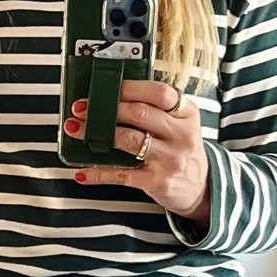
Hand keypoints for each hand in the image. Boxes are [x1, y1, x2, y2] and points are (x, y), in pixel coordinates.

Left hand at [64, 81, 209, 226]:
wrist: (201, 189)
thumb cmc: (182, 151)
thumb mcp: (181, 125)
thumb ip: (157, 110)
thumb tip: (113, 95)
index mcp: (187, 115)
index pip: (160, 93)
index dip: (130, 88)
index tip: (105, 87)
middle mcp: (181, 136)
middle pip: (140, 113)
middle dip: (105, 108)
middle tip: (82, 108)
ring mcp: (170, 160)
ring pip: (129, 139)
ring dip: (96, 132)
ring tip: (76, 129)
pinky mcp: (157, 182)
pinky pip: (122, 175)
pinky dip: (98, 174)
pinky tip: (82, 173)